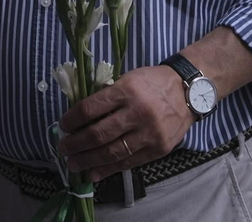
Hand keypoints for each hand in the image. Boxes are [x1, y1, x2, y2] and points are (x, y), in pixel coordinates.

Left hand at [56, 65, 192, 182]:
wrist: (189, 92)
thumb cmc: (152, 83)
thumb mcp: (128, 79)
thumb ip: (107, 96)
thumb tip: (80, 116)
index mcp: (126, 90)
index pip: (91, 108)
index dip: (72, 119)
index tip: (62, 125)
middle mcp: (137, 112)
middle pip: (99, 133)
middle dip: (76, 144)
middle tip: (63, 148)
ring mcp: (148, 133)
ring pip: (112, 152)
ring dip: (88, 160)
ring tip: (73, 164)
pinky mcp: (158, 149)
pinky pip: (129, 162)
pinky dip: (108, 169)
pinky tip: (94, 173)